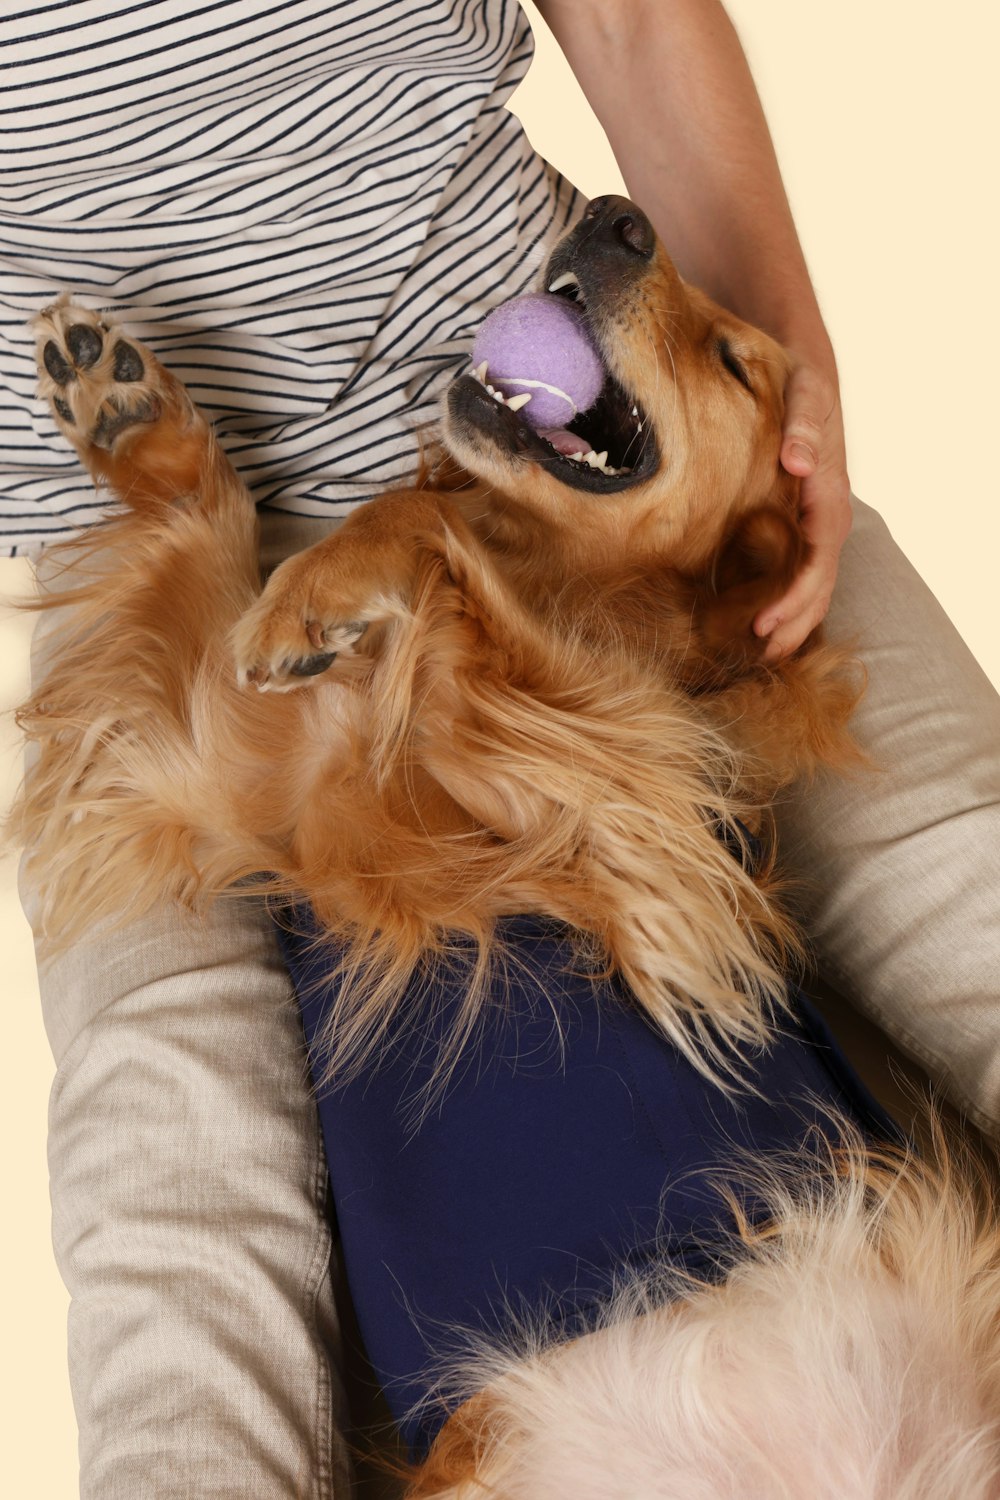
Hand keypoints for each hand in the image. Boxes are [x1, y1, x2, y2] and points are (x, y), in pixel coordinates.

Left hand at [754, 361, 852, 661]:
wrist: (807, 378)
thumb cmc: (802, 387)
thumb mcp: (805, 394)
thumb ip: (802, 426)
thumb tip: (799, 461)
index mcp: (828, 497)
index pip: (817, 559)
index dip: (794, 596)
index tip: (764, 622)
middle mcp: (826, 520)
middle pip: (818, 585)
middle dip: (793, 624)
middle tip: (759, 655)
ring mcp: (815, 528)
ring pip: (812, 587)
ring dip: (793, 624)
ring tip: (762, 656)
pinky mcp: (800, 529)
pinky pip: (798, 575)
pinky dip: (785, 604)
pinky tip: (760, 628)